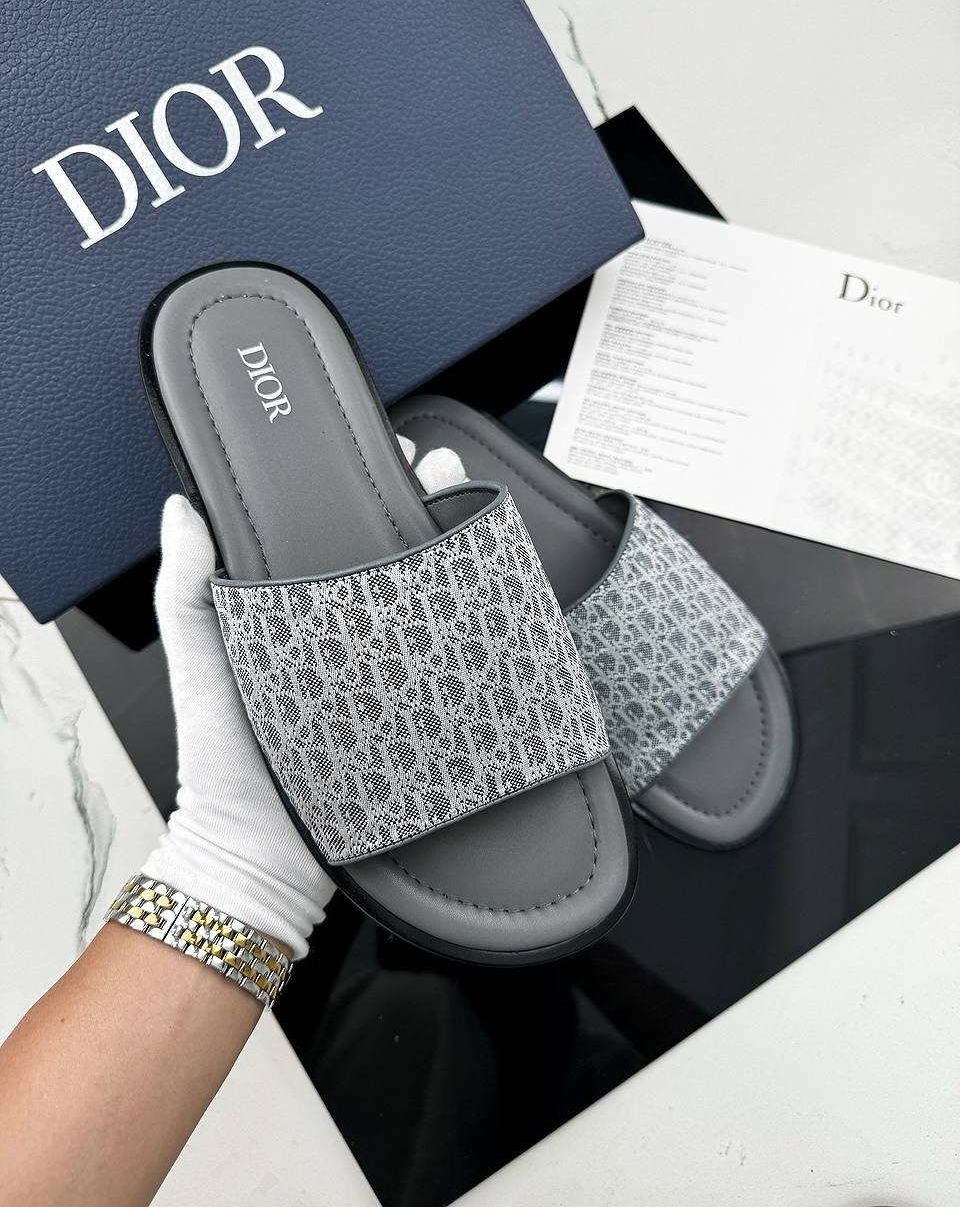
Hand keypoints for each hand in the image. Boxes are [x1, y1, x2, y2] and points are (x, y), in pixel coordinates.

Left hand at [144, 438, 465, 957]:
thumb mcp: (199, 664)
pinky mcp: (422, 710)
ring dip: (454, 555)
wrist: (265, 856)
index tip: (376, 451)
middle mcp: (347, 634)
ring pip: (431, 600)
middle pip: (390, 556)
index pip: (329, 533)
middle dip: (421, 507)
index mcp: (294, 612)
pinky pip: (454, 659)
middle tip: (441, 473)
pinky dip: (475, 626)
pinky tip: (489, 591)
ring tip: (468, 514)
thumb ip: (188, 590)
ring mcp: (390, 672)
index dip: (355, 488)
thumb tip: (181, 508)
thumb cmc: (222, 765)